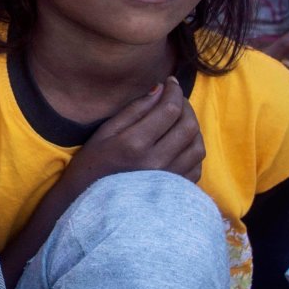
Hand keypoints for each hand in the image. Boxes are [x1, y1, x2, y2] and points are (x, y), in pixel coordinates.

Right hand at [73, 80, 204, 181]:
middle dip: (186, 106)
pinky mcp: (175, 191)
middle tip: (176, 100)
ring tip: (180, 121)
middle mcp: (157, 161)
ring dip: (193, 128)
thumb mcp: (104, 133)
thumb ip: (134, 110)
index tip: (171, 82)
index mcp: (135, 143)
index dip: (174, 91)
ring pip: (198, 146)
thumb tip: (159, 90)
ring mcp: (169, 179)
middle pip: (188, 126)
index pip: (170, 109)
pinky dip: (193, 150)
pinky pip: (197, 166)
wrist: (90, 206)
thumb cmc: (92, 166)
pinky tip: (180, 145)